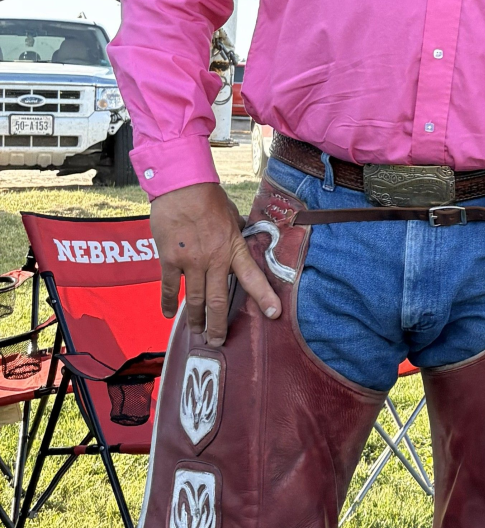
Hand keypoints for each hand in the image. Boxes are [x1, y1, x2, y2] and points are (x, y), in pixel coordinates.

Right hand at [149, 181, 281, 344]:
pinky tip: (168, 314)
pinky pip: (169, 287)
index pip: (253, 277)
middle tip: (218, 340)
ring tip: (197, 332)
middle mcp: (213, 260)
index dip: (265, 297)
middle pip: (217, 301)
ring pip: (194, 300)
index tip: (274, 313)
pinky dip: (168, 302)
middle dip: (218, 325)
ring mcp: (190, 262)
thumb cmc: (208, 198)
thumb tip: (241, 238)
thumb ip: (235, 234)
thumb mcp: (232, 216)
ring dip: (195, 319)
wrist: (181, 187)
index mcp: (233, 248)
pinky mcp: (169, 260)